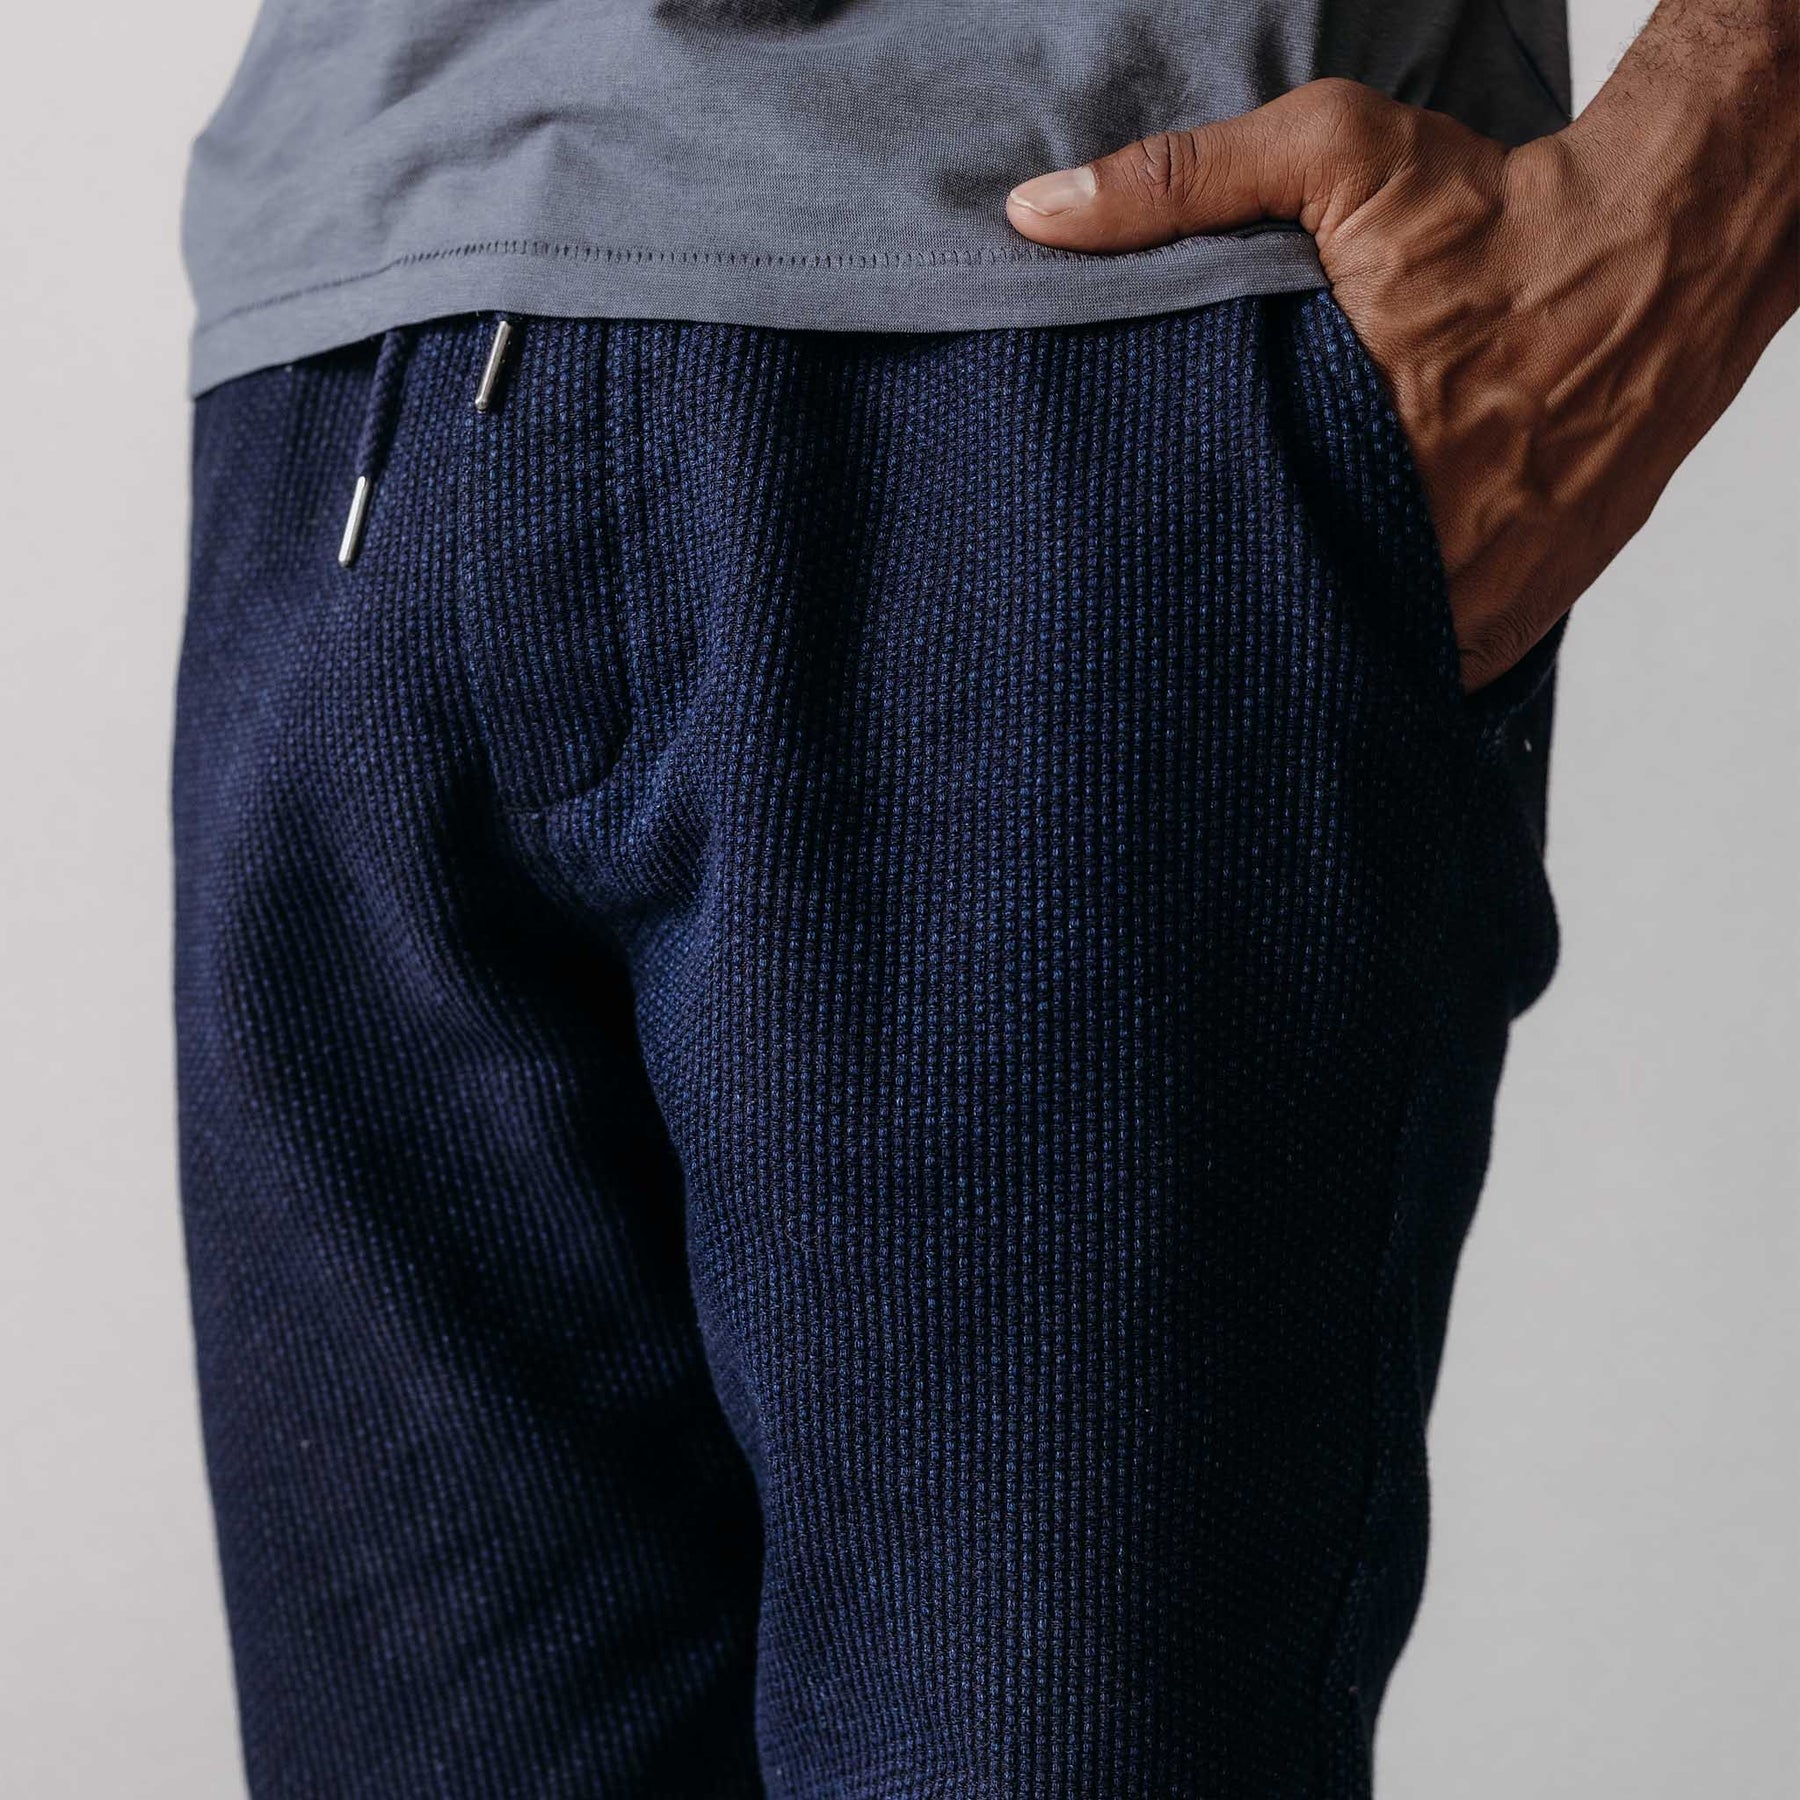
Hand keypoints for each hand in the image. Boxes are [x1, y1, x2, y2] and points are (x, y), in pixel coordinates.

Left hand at [1005, 51, 1796, 692]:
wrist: (1667, 249)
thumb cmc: (1498, 208)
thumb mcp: (1335, 157)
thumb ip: (1179, 183)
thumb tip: (1035, 213)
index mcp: (1363, 450)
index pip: (1232, 559)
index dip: (1180, 579)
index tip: (1135, 585)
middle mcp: (1430, 543)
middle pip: (1296, 629)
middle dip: (1239, 628)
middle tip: (1180, 629)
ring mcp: (1487, 592)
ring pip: (1366, 664)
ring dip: (1315, 652)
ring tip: (1254, 643)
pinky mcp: (1526, 613)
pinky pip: (1436, 670)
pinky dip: (1391, 657)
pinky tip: (1345, 636)